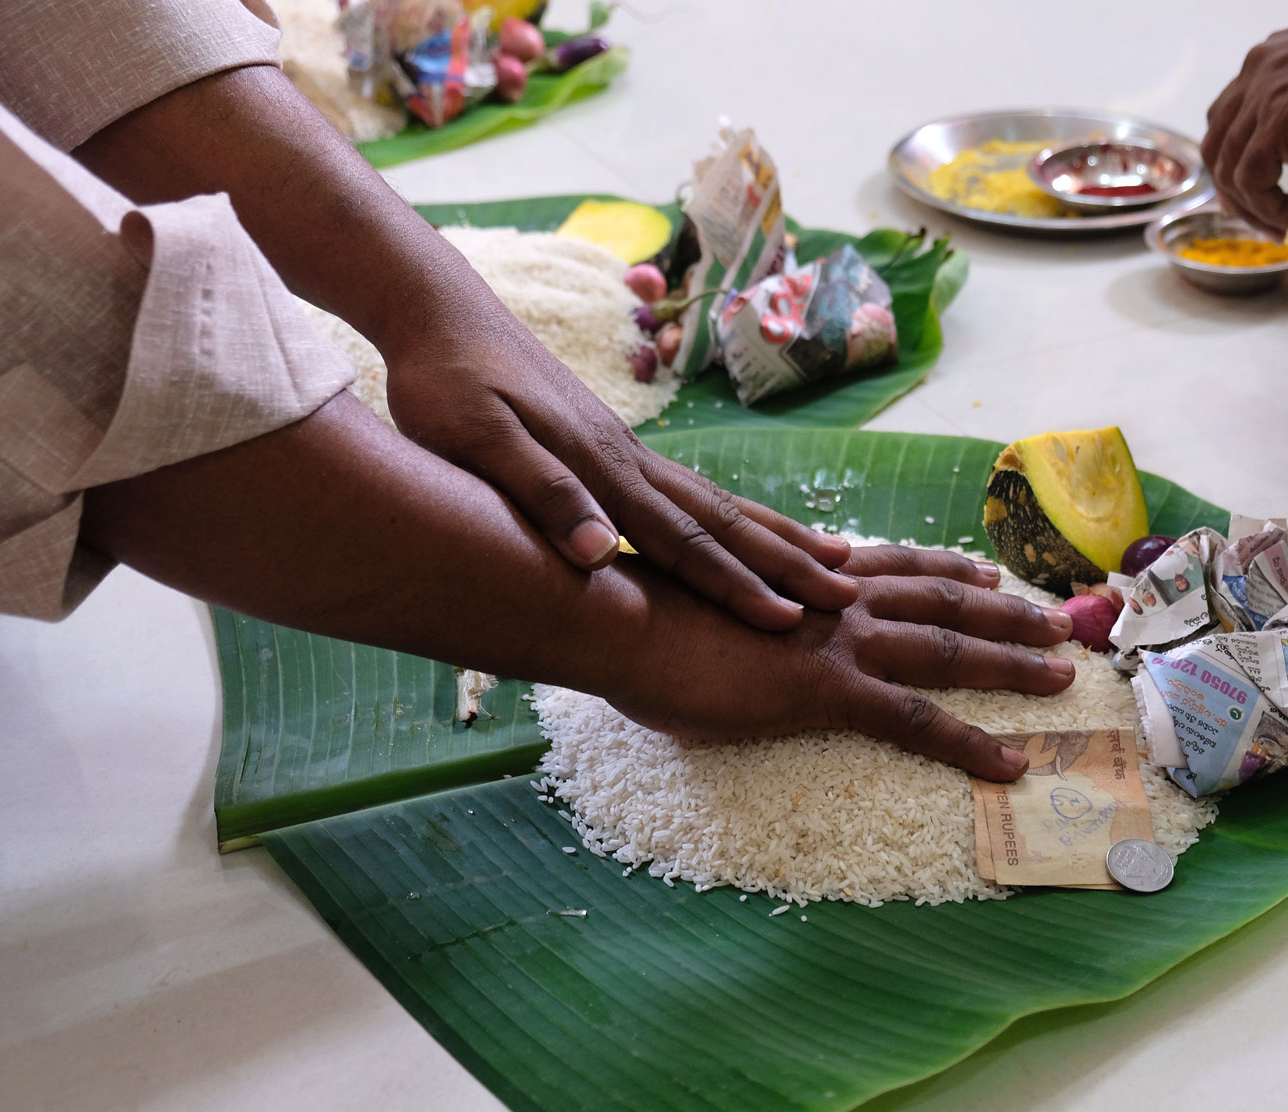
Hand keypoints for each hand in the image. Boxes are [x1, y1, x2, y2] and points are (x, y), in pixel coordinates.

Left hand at [383, 299, 861, 632]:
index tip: (785, 621)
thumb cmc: (446, 383)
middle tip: (848, 598)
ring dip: (775, 537)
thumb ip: (541, 495)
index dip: (735, 586)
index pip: (684, 540)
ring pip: (717, 503)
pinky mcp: (611, 445)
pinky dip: (734, 517)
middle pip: (723, 521)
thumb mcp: (476, 443)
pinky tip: (748, 531)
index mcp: (603, 469)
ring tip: (833, 559)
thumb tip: (601, 555)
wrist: (440, 314)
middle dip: (786, 564)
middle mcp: (629, 460)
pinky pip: (692, 492)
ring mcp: (626, 451)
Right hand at [601, 545, 1078, 780]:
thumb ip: (740, 617)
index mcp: (808, 576)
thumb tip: (731, 635)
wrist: (620, 622)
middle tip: (1057, 622)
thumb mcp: (705, 606)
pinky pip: (919, 723)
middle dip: (1006, 610)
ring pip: (950, 650)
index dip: (948, 566)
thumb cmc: (642, 619)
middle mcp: (838, 598)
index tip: (987, 568)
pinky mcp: (832, 691)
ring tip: (1062, 676)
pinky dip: (971, 744)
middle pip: (943, 599)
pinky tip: (1012, 763)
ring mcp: (841, 642)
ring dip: (1013, 662)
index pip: (896, 564)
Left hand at [1203, 12, 1287, 236]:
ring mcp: (1264, 97)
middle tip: (1267, 222)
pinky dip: (1273, 210)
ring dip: (1256, 211)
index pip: (1228, 118)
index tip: (1264, 194)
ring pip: (1229, 170)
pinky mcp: (1278, 125)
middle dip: (1235, 193)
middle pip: (1218, 146)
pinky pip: (1252, 183)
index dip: (1238, 162)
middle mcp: (1257, 71)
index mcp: (1268, 58)